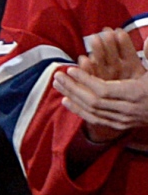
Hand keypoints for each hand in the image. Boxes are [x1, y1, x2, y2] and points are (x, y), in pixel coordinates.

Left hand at [53, 28, 147, 142]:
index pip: (104, 89)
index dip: (86, 80)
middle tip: (58, 75)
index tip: (72, 69)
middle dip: (73, 88)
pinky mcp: (119, 125)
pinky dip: (78, 110)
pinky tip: (65, 100)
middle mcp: (128, 109)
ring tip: (57, 84)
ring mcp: (123, 120)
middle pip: (93, 101)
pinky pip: (94, 119)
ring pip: (91, 111)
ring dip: (72, 97)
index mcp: (137, 94)